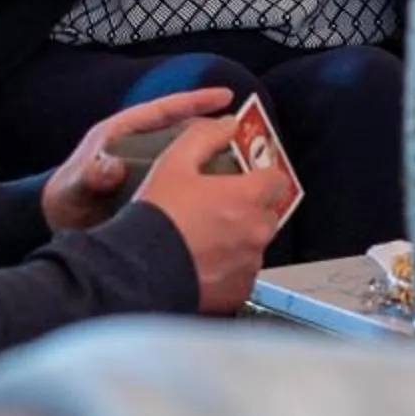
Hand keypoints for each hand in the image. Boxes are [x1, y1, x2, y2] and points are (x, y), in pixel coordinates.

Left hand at [41, 87, 234, 233]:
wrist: (54, 227)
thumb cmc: (63, 200)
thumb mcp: (74, 187)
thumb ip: (90, 177)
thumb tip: (109, 170)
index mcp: (122, 133)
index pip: (165, 110)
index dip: (195, 102)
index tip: (225, 97)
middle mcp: (139, 147)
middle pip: (183, 133)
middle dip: (213, 133)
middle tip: (246, 137)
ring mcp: (147, 169)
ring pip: (187, 159)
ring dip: (213, 161)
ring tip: (244, 167)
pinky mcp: (152, 192)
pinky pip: (183, 182)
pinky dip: (202, 186)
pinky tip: (223, 197)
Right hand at [135, 112, 296, 314]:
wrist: (137, 270)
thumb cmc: (156, 217)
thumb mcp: (174, 163)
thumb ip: (205, 137)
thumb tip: (227, 125)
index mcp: (247, 197)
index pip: (277, 180)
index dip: (262, 177)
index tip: (246, 178)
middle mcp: (256, 231)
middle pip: (266, 214)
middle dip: (248, 210)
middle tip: (217, 209)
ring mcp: (249, 263)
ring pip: (254, 245)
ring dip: (238, 240)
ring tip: (203, 239)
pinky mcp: (238, 290)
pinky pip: (242, 274)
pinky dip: (228, 269)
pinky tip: (201, 263)